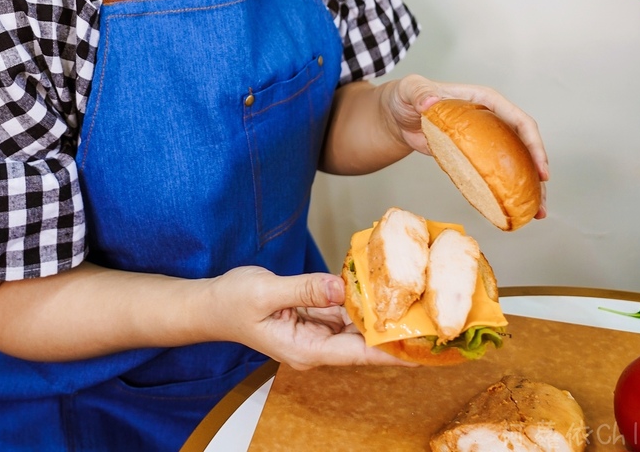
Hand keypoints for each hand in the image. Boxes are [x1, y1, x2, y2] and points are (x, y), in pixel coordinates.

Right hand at [208, 266, 415, 369]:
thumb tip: (340, 286)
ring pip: (354, 325)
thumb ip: (305, 289)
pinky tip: (378, 288)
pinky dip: (358, 301)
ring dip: (379, 315)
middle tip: (428, 317)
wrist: (211, 304)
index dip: (391, 351)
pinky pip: (340, 311)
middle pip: (362, 342)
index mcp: (305, 349)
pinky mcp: (311, 318)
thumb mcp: (267, 292)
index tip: (421, 350)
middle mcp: (315, 347)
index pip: (358, 353)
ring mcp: (314, 333)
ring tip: (414, 303)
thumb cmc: (232, 302)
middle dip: (393, 331)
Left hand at [380, 74, 548, 217]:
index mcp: (485, 101)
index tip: (540, 168)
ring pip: (516, 163)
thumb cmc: (408, 96)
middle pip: (525, 146)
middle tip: (540, 201)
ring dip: (528, 187)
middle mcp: (492, 120)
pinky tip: (511, 209)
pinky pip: (497, 174)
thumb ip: (420, 94)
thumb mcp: (412, 89)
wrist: (398, 116)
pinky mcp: (476, 157)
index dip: (533, 144)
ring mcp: (487, 140)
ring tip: (535, 213)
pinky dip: (505, 192)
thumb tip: (430, 102)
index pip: (518, 121)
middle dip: (538, 173)